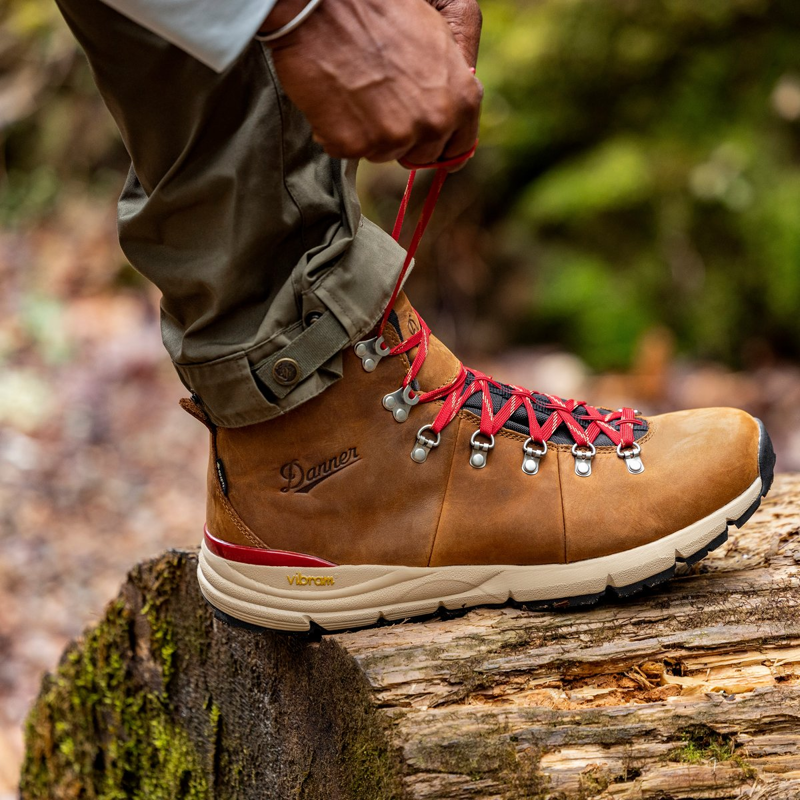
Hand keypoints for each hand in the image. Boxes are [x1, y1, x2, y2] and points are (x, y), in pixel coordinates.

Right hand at [264, 0, 482, 168]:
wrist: (324, 5)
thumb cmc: (382, 10)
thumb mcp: (439, 36)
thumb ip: (453, 84)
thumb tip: (450, 124)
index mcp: (462, 100)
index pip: (459, 148)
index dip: (439, 143)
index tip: (422, 139)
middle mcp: (434, 123)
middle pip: (420, 157)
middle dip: (403, 137)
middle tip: (381, 100)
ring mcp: (394, 137)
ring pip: (383, 154)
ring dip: (369, 132)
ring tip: (357, 87)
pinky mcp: (354, 145)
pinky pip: (347, 151)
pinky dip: (338, 131)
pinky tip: (335, 96)